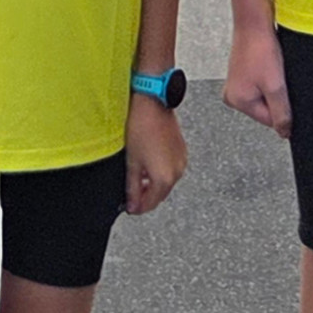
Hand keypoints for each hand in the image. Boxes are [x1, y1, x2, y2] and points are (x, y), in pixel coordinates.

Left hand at [123, 98, 187, 214]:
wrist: (153, 104)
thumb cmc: (141, 128)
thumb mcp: (131, 162)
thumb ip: (132, 187)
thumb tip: (132, 204)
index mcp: (164, 178)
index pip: (151, 203)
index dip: (138, 208)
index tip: (130, 208)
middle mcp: (177, 172)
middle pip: (160, 194)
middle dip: (146, 197)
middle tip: (132, 196)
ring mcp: (181, 161)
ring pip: (166, 182)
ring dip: (154, 185)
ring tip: (138, 179)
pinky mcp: (182, 151)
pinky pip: (171, 169)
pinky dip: (160, 172)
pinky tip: (149, 165)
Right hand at [223, 25, 291, 137]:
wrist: (254, 23)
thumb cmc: (260, 49)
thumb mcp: (276, 86)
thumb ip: (282, 113)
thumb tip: (284, 132)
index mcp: (238, 101)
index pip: (269, 120)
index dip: (283, 108)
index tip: (284, 90)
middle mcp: (232, 95)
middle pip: (266, 109)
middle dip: (277, 96)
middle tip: (276, 77)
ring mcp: (236, 84)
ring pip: (265, 96)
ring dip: (273, 86)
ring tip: (271, 68)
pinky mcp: (241, 74)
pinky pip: (261, 85)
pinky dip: (269, 78)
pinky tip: (269, 66)